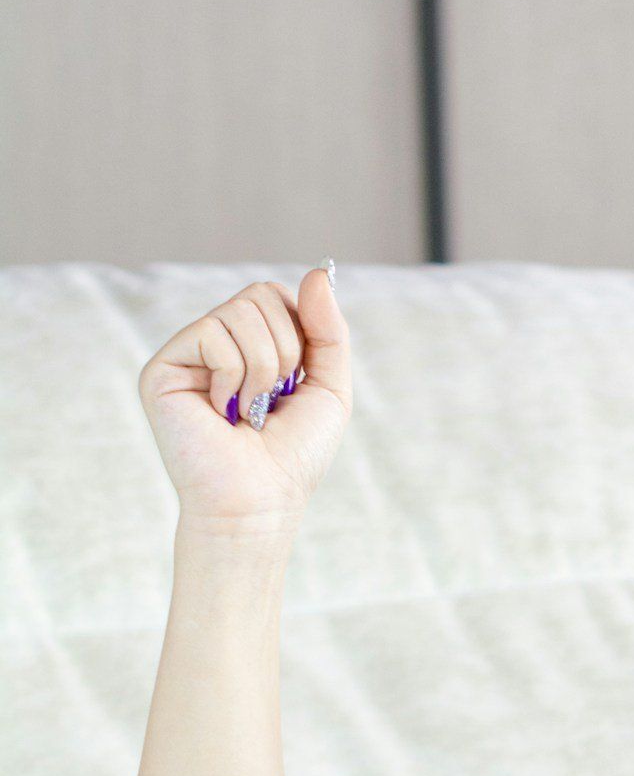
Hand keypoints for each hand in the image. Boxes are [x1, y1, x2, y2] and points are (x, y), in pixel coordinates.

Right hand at [137, 267, 350, 530]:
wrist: (259, 502)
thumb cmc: (292, 456)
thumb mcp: (329, 389)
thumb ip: (329, 330)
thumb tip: (318, 273)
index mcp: (250, 346)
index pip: (278, 296)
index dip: (301, 331)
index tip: (298, 379)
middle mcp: (215, 343)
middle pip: (261, 295)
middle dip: (286, 352)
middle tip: (271, 400)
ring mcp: (187, 354)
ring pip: (240, 312)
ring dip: (263, 368)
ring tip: (247, 410)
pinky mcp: (162, 368)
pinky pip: (213, 334)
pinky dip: (234, 376)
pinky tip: (222, 412)